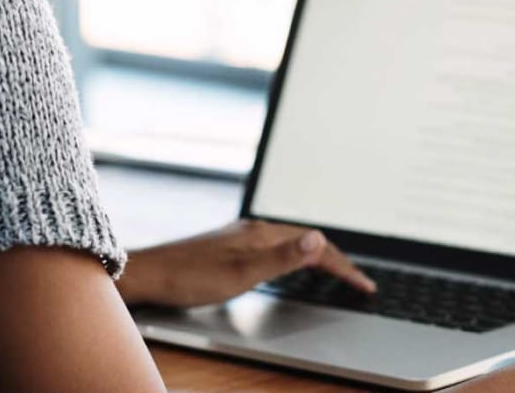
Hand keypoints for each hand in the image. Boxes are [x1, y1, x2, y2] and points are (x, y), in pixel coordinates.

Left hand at [115, 219, 375, 309]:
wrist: (150, 275)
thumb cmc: (190, 277)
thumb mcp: (242, 273)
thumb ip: (282, 258)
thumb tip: (317, 238)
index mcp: (261, 234)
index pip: (315, 247)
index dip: (343, 267)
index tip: (364, 286)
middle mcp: (253, 230)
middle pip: (306, 242)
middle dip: (336, 260)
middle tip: (358, 280)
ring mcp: (240, 236)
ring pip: (290, 244)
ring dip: (316, 258)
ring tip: (334, 272)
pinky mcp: (229, 246)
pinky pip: (274, 248)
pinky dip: (294, 259)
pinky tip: (288, 268)